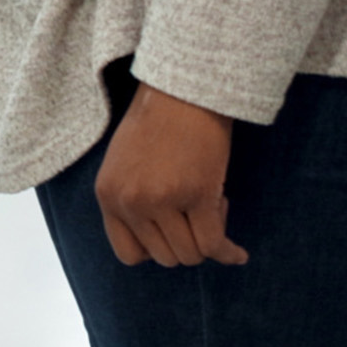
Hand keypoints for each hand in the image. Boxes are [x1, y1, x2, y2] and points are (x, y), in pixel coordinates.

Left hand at [95, 82, 247, 266]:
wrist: (183, 90)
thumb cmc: (158, 122)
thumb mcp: (126, 164)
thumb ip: (133, 199)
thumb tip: (160, 238)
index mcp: (108, 195)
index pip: (128, 253)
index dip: (156, 249)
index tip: (173, 233)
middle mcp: (130, 202)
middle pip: (165, 257)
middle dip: (187, 240)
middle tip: (198, 210)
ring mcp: (162, 200)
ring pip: (190, 254)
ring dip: (207, 240)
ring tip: (213, 205)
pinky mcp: (197, 194)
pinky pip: (214, 243)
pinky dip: (228, 252)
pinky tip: (238, 253)